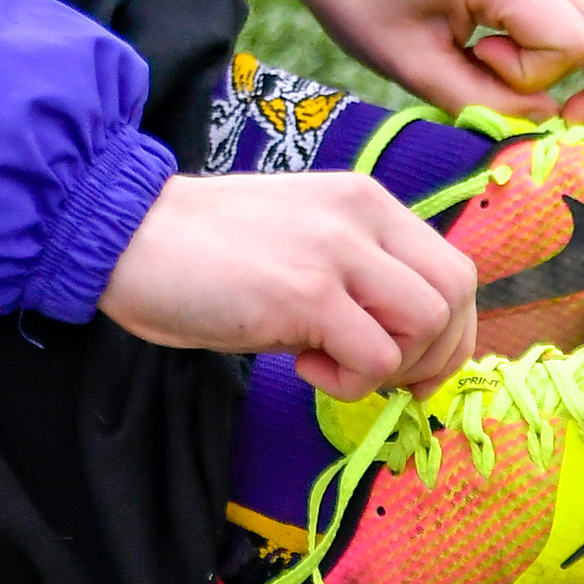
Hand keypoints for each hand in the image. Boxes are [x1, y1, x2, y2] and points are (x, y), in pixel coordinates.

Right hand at [99, 171, 478, 397]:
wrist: (126, 235)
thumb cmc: (203, 250)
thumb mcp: (300, 239)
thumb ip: (355, 269)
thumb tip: (403, 336)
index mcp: (364, 201)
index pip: (455, 268)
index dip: (450, 330)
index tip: (412, 363)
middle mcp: (361, 216)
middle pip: (456, 294)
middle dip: (435, 354)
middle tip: (384, 377)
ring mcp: (336, 252)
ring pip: (427, 324)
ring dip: (392, 366)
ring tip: (332, 364)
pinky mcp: (306, 294)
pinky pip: (375, 359)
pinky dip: (349, 382)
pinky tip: (301, 366)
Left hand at [267, 0, 583, 126]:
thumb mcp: (408, 63)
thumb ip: (482, 102)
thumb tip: (546, 123)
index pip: (573, 40)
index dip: (538, 79)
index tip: (478, 70)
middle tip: (549, 116)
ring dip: (576, 60)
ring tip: (505, 73)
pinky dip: (557, 36)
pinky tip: (501, 47)